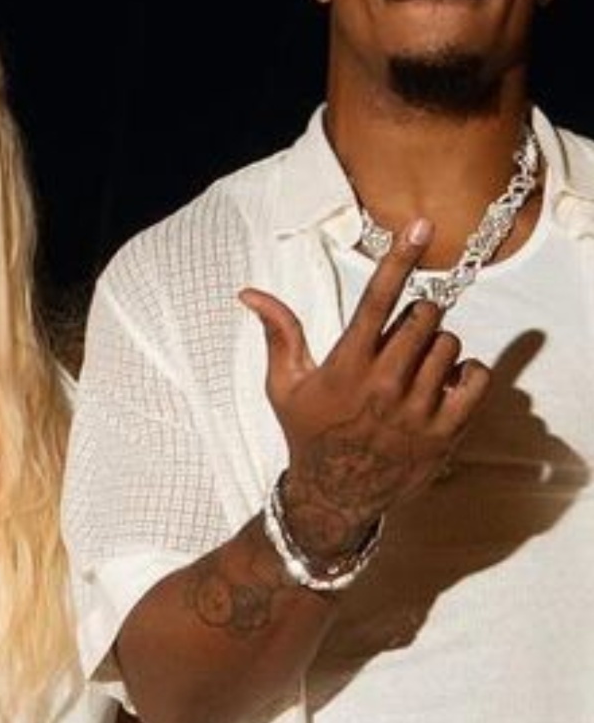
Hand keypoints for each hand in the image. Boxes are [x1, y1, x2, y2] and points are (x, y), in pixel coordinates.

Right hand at [239, 217, 489, 558]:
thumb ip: (278, 333)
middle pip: (425, 318)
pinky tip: (443, 384)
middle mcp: (384, 385)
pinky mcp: (445, 431)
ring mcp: (417, 410)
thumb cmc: (307, 431)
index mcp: (345, 366)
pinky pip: (475, 379)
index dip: (400, 259)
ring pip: (450, 346)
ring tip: (415, 368)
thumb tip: (248, 292)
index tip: (421, 226)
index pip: (378, 301)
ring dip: (437, 347)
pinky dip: (466, 374)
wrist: (333, 495)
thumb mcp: (284, 384)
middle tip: (401, 338)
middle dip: (418, 317)